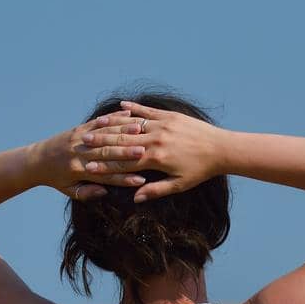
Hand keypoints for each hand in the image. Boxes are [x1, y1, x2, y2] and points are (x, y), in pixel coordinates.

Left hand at [24, 112, 151, 200]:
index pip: (105, 176)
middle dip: (127, 152)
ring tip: (141, 130)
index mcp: (78, 170)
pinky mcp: (79, 128)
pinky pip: (99, 122)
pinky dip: (114, 118)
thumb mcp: (69, 191)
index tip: (141, 180)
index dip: (124, 179)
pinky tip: (128, 114)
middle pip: (107, 153)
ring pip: (105, 134)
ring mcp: (79, 138)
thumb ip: (87, 193)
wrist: (36, 160)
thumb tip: (104, 192)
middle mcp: (79, 153)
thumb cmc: (55, 179)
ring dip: (124, 131)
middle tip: (146, 152)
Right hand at [84, 99, 230, 203]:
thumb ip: (156, 190)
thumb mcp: (179, 184)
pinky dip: (134, 108)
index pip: (124, 162)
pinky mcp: (170, 116)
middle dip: (101, 142)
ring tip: (96, 124)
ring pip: (132, 123)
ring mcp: (163, 125)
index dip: (104, 165)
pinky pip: (148, 110)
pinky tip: (121, 106)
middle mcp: (156, 139)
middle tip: (82, 142)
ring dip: (113, 124)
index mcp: (157, 159)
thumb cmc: (200, 170)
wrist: (221, 149)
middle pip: (123, 141)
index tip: (87, 167)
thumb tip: (135, 197)